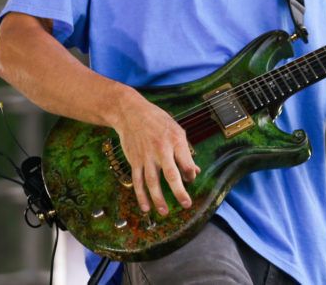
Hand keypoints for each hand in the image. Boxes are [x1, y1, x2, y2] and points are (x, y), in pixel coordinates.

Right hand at [112, 90, 200, 216]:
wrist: (131, 113)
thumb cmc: (158, 121)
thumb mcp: (177, 131)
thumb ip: (185, 152)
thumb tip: (194, 171)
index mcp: (175, 141)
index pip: (186, 163)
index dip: (190, 174)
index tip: (190, 179)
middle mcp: (161, 150)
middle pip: (171, 174)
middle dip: (179, 191)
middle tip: (186, 204)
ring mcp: (146, 157)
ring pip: (152, 182)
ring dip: (158, 198)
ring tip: (164, 212)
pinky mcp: (134, 161)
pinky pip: (138, 181)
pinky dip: (141, 195)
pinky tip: (145, 207)